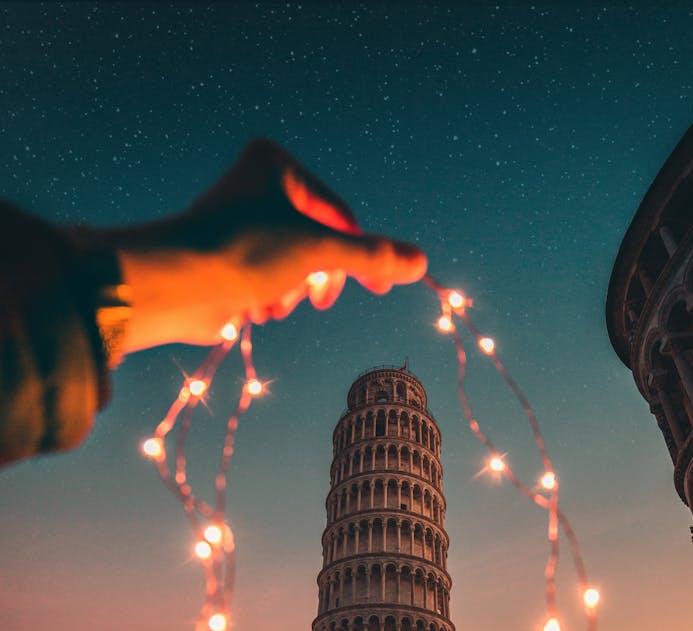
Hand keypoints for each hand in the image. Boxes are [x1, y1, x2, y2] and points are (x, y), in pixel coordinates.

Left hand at [108, 139, 426, 350]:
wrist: (175, 286)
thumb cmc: (242, 252)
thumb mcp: (318, 251)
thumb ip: (370, 256)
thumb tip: (421, 263)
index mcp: (276, 164)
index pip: (339, 213)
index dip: (362, 254)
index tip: (379, 288)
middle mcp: (255, 186)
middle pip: (317, 240)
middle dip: (317, 276)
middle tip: (320, 301)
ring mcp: (239, 224)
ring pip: (292, 264)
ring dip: (291, 292)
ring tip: (272, 303)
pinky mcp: (225, 259)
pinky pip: (265, 279)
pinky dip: (268, 299)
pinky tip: (254, 309)